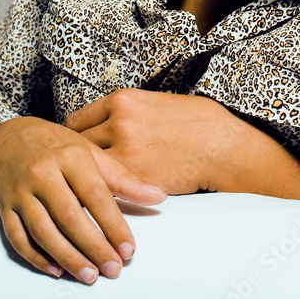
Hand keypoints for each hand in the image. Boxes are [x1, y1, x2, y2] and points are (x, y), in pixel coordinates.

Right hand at [0, 117, 166, 283]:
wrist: (10, 140)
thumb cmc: (60, 147)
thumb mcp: (92, 153)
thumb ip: (123, 177)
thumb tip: (159, 197)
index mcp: (70, 156)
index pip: (95, 195)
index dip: (113, 224)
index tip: (129, 249)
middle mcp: (43, 173)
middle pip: (69, 216)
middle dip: (93, 246)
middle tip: (113, 269)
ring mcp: (21, 192)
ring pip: (43, 231)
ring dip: (67, 257)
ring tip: (90, 275)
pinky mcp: (5, 208)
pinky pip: (18, 238)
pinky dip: (37, 256)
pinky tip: (57, 269)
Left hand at [64, 88, 241, 194]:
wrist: (224, 147)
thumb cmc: (200, 122)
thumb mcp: (160, 102)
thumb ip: (132, 111)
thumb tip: (116, 121)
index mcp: (124, 100)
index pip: (77, 120)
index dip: (75, 137)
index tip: (75, 149)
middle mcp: (118, 123)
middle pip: (76, 145)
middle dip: (76, 160)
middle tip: (75, 173)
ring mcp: (125, 151)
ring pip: (87, 169)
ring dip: (87, 179)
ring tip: (84, 188)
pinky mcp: (135, 178)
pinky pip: (105, 187)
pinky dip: (103, 193)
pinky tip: (104, 197)